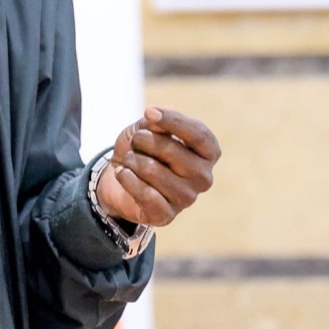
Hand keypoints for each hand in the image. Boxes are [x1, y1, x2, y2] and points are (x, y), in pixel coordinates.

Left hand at [95, 106, 219, 227]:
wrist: (121, 176)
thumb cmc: (142, 147)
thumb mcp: (146, 127)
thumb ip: (155, 122)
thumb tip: (156, 120)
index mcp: (208, 152)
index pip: (199, 135)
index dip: (173, 121)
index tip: (148, 112)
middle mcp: (204, 177)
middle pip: (172, 150)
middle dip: (143, 140)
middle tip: (135, 140)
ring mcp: (187, 198)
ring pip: (153, 171)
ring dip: (132, 160)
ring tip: (129, 160)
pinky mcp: (167, 215)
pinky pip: (145, 193)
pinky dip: (127, 178)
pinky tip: (122, 173)